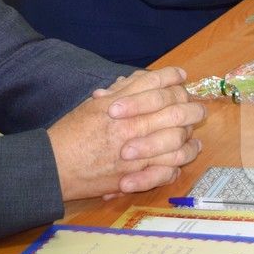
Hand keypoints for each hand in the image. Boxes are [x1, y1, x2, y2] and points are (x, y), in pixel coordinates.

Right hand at [48, 66, 205, 200]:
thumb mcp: (93, 104)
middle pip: (174, 110)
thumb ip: (120, 92)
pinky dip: (178, 164)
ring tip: (195, 136)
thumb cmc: (71, 133)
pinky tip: (182, 160)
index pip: (156, 84)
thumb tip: (140, 79)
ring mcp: (136, 152)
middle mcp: (131, 125)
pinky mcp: (136, 176)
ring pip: (177, 141)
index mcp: (120, 104)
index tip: (181, 77)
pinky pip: (167, 169)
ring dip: (190, 137)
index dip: (172, 77)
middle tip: (198, 108)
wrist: (55, 166)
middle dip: (191, 107)